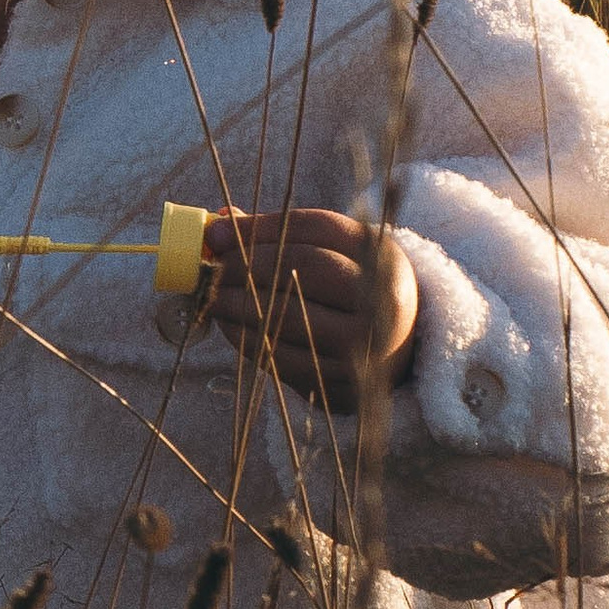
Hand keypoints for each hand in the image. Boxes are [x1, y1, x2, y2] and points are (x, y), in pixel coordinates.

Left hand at [206, 207, 419, 407]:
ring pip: (288, 315)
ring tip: (211, 296)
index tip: (217, 231)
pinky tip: (229, 326)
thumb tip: (218, 224)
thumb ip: (281, 234)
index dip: (261, 226)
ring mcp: (365, 345)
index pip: (316, 227)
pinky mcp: (343, 383)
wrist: (398, 354)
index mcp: (381, 254)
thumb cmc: (349, 293)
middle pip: (304, 266)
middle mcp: (382, 297)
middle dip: (246, 264)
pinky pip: (283, 359)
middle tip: (211, 266)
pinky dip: (246, 340)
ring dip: (237, 304)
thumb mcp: (333, 254)